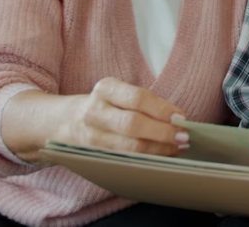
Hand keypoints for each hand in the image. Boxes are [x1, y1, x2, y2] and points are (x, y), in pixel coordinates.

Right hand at [51, 77, 187, 156]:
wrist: (65, 122)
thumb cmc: (105, 105)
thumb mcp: (119, 93)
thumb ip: (146, 102)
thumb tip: (178, 117)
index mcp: (105, 89)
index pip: (137, 98)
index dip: (163, 109)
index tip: (182, 117)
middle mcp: (95, 112)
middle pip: (133, 124)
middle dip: (162, 132)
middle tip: (184, 137)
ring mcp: (92, 137)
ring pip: (129, 147)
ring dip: (158, 149)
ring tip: (178, 148)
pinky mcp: (94, 156)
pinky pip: (125, 160)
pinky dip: (147, 159)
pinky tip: (162, 156)